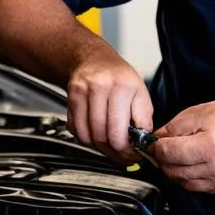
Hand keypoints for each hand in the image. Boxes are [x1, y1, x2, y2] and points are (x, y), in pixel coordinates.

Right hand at [66, 47, 152, 163]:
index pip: (118, 131)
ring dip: (100, 148)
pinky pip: (76, 130)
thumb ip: (143, 118)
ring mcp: (82, 92)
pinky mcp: (70, 99)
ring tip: (111, 146)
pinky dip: (86, 138)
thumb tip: (143, 141)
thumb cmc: (119, 76)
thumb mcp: (140, 92)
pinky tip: (97, 134)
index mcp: (122, 86)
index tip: (131, 154)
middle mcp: (100, 88)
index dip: (125, 150)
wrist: (95, 59)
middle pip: (101, 136)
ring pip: (87, 136)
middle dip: (113, 152)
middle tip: (122, 155)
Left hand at [151, 97, 214, 193]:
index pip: (169, 153)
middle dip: (164, 159)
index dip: (158, 146)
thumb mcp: (211, 108)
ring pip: (184, 182)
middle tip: (166, 146)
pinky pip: (199, 187)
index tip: (157, 140)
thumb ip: (180, 123)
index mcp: (211, 145)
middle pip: (173, 170)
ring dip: (176, 170)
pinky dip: (191, 177)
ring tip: (181, 154)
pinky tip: (197, 162)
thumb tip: (160, 136)